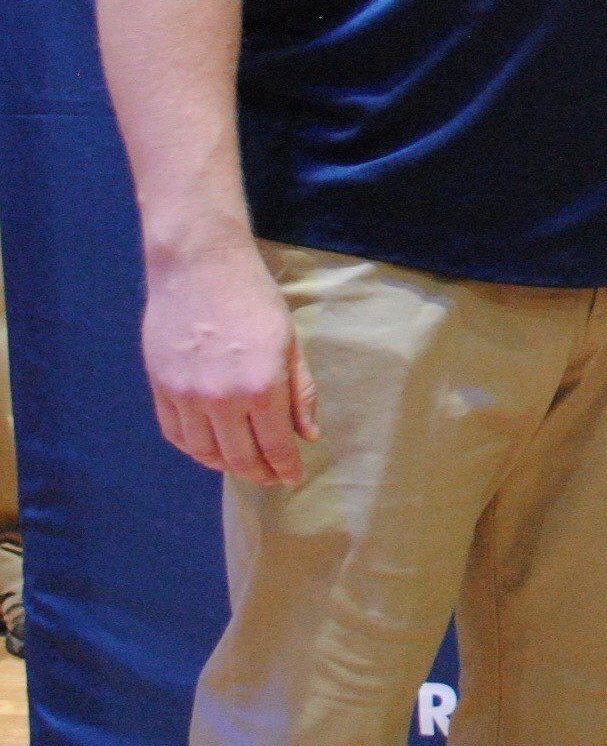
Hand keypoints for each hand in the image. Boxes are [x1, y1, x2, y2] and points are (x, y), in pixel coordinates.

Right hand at [142, 240, 317, 487]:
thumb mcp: (290, 343)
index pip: (275, 446)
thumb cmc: (254, 299)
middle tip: (271, 478)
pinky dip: (193, 449)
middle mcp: (222, 398)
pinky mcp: (160, 387)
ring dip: (225, 466)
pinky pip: (175, 433)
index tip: (292, 478)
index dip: (285, 468)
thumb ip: (300, 392)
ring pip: (204, 452)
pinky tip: (208, 449)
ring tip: (241, 465)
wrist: (199, 267)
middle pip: (239, 457)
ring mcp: (186, 395)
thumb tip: (307, 435)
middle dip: (259, 473)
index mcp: (262, 386)